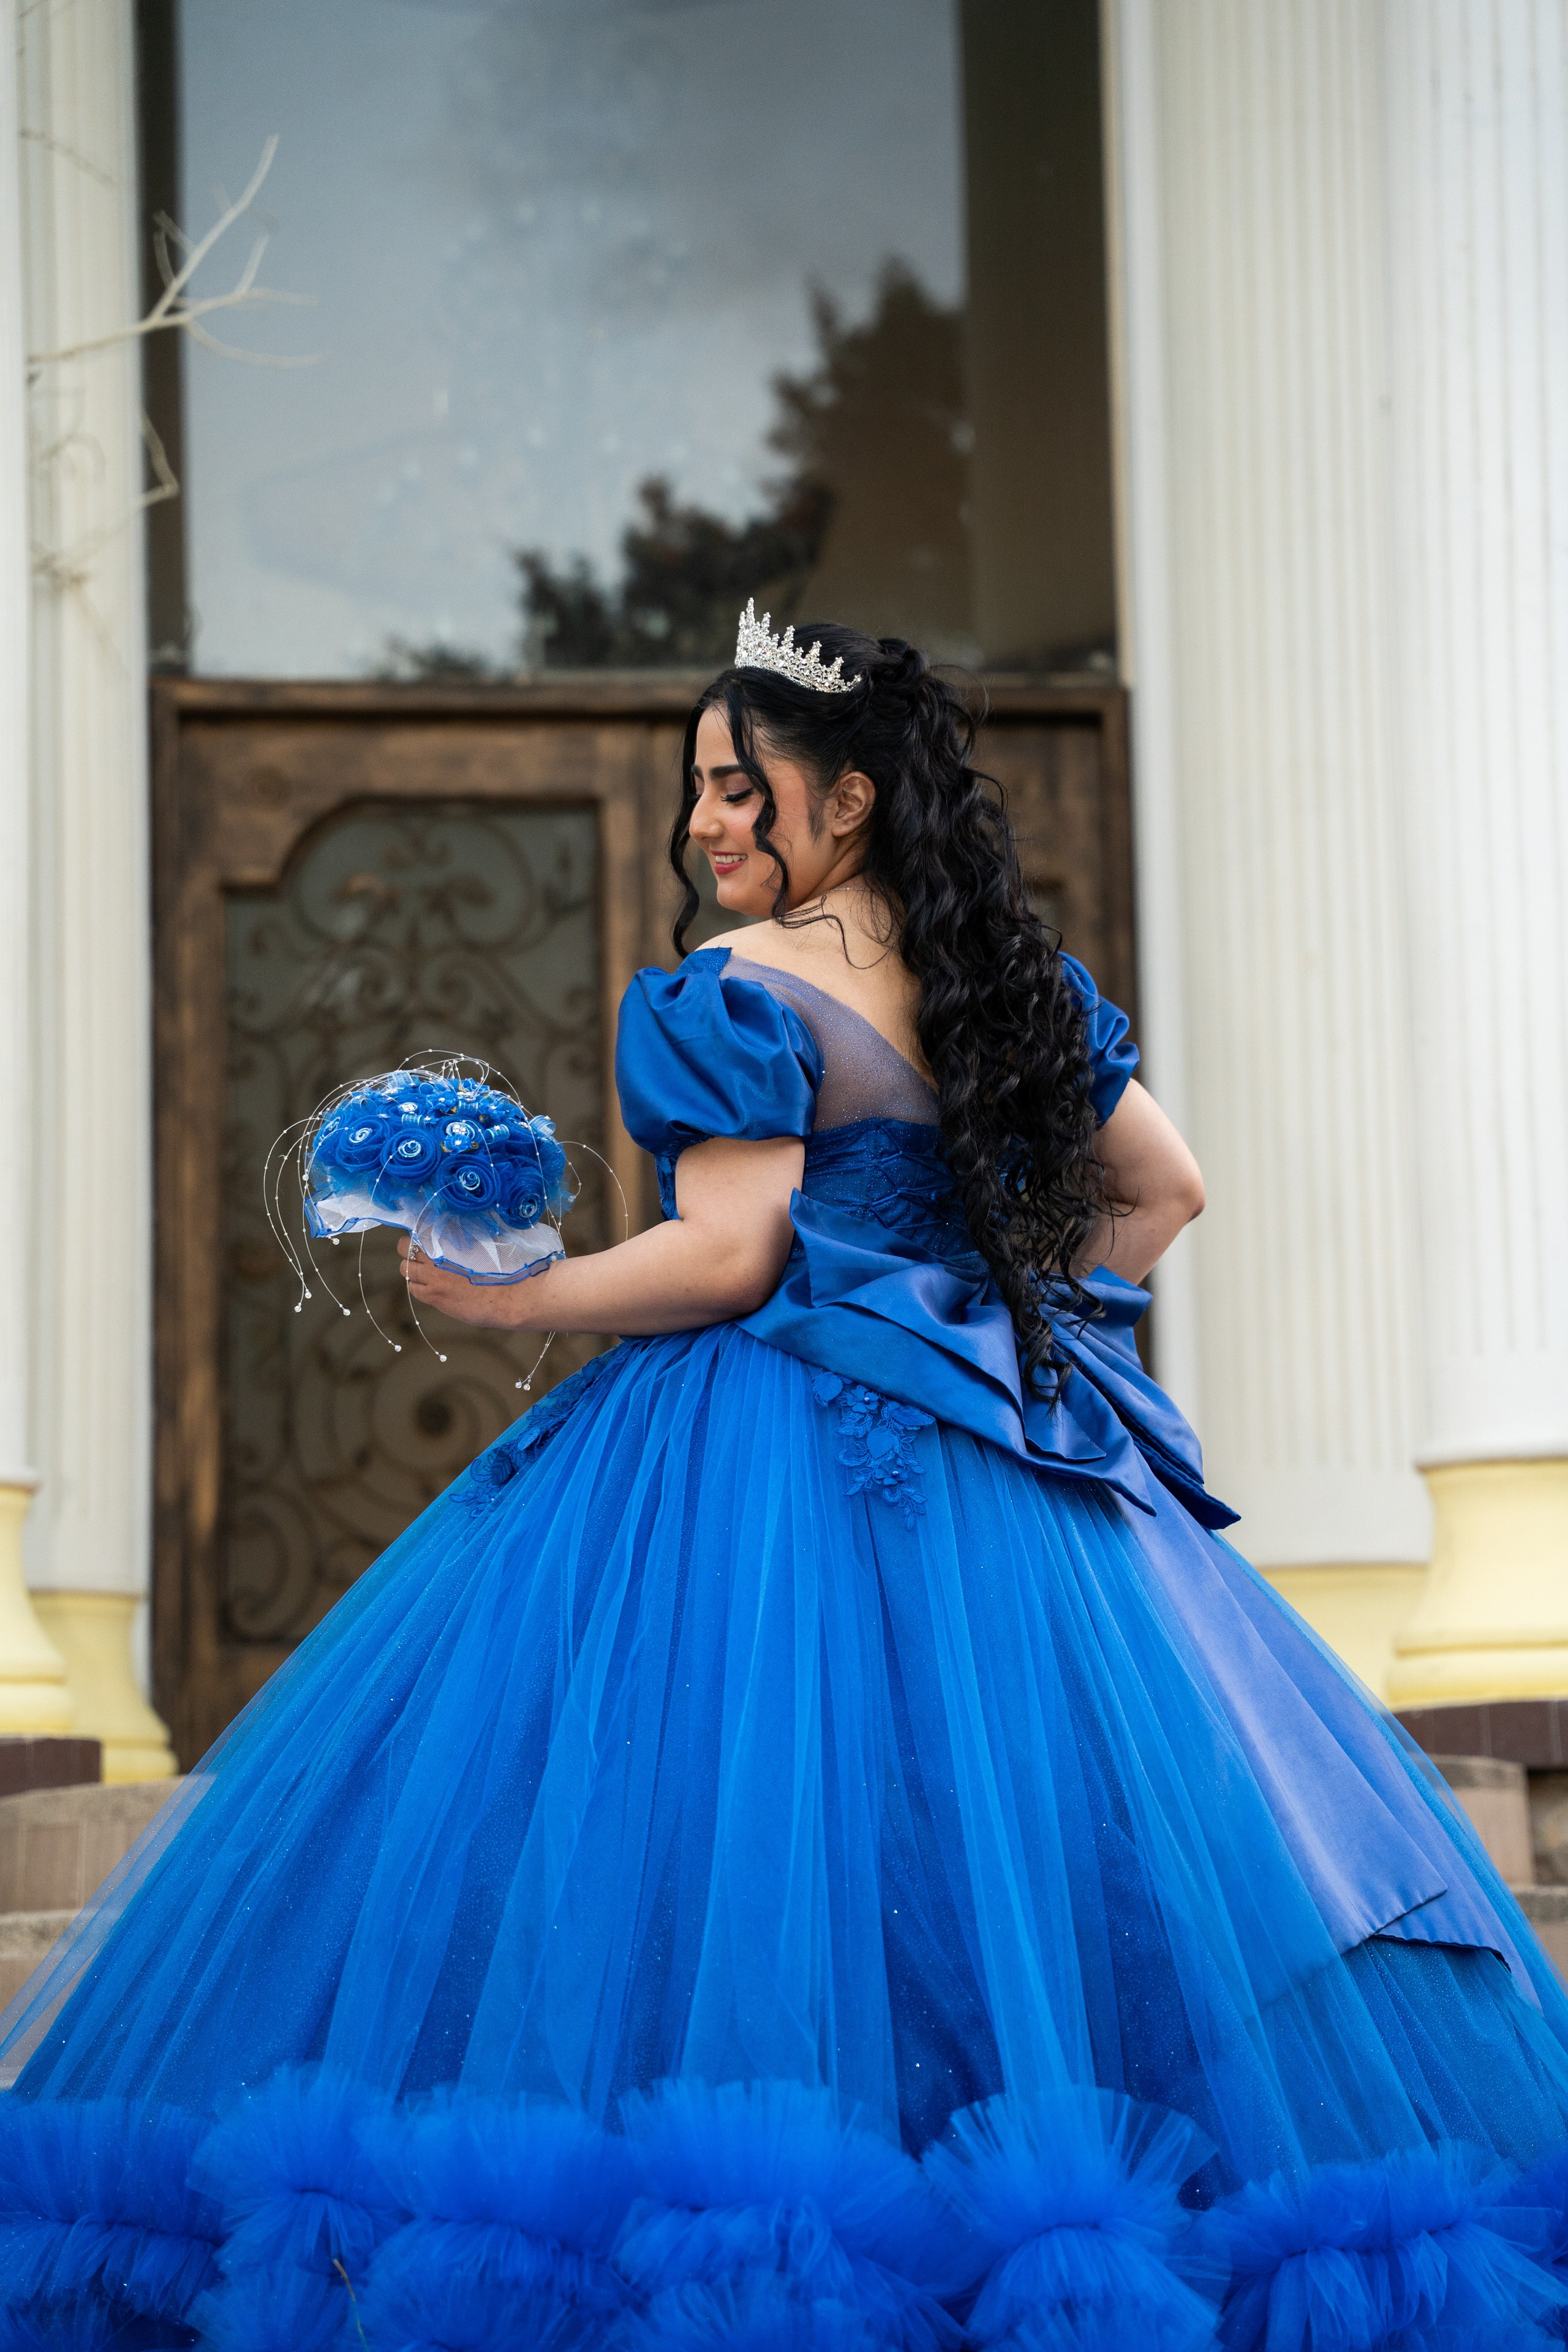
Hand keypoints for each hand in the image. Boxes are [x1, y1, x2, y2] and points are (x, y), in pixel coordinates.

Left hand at [397, 1234, 536, 1327]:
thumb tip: (461, 1225)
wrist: (510, 1296)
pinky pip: (414, 1289)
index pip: (418, 1227)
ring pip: (405, 1269)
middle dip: (410, 1247)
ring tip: (427, 1270)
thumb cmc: (506, 1267)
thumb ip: (469, 1232)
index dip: (419, 1230)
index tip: (424, 1233)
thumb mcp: (488, 1240)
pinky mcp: (435, 1297)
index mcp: (449, 1238)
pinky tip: (433, 1286)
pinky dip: (419, 1286)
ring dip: (412, 1267)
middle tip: (422, 1251)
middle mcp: (436, 1256)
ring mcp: (433, 1278)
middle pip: (404, 1246)